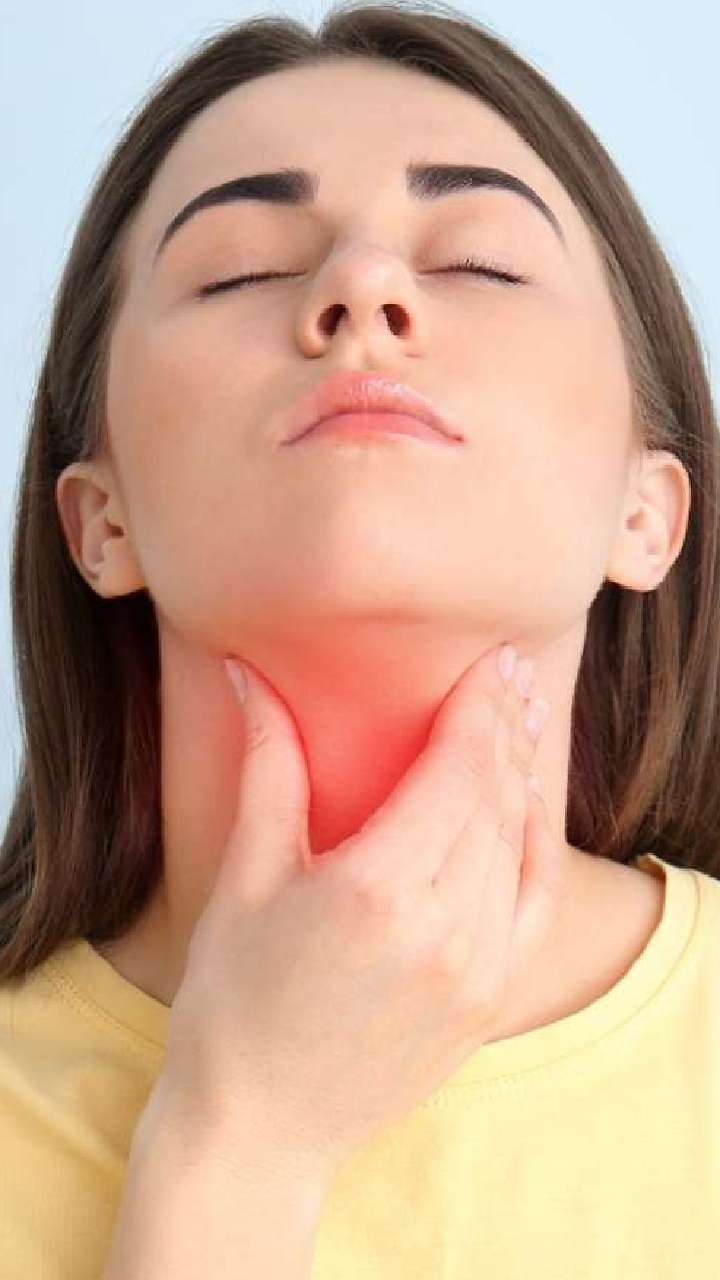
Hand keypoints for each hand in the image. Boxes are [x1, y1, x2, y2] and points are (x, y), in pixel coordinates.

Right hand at [157, 646, 560, 1180]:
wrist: (259, 1123)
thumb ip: (268, 765)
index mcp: (376, 888)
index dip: (479, 706)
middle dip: (506, 727)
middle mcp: (441, 927)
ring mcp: (475, 970)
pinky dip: (539, 848)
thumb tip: (250, 677)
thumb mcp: (246, 873)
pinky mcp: (488, 1000)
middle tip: (512, 673)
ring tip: (520, 723)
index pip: (456, 769)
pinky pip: (535, 905)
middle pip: (494, 798)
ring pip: (518, 845)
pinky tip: (530, 808)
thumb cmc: (234, 998)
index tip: (493, 659)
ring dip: (521, 777)